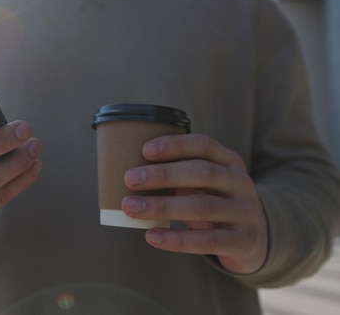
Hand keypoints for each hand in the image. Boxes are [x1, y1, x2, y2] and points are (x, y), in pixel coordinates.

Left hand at [121, 134, 267, 273]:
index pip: (204, 145)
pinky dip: (176, 239)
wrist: (255, 240)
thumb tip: (130, 173)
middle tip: (130, 179)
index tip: (145, 150)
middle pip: (202, 173)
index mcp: (230, 162)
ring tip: (131, 208)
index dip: (175, 145)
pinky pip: (207, 241)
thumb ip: (180, 175)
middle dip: (163, 175)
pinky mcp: (243, 241)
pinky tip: (151, 236)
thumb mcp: (205, 184)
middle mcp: (241, 183)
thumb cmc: (215, 203)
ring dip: (162, 206)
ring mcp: (245, 212)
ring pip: (202, 207)